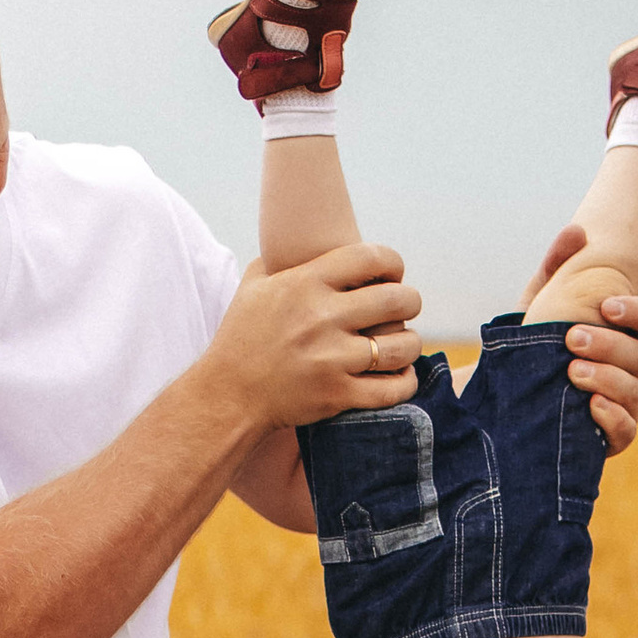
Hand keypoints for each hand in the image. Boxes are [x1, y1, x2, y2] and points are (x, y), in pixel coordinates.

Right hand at [208, 242, 421, 432]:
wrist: (228, 396)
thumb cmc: (241, 337)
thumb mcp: (253, 286)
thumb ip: (282, 260)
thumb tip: (302, 241)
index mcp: (305, 283)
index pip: (372, 258)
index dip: (393, 263)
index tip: (393, 274)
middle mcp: (322, 318)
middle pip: (398, 300)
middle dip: (410, 302)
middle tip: (403, 309)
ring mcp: (332, 359)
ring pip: (401, 346)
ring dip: (409, 343)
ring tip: (402, 344)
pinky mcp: (336, 395)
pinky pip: (392, 389)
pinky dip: (404, 382)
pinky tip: (400, 376)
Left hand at [520, 239, 637, 453]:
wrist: (496, 405)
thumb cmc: (528, 351)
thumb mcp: (535, 307)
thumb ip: (554, 269)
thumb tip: (576, 231)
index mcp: (624, 338)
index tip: (607, 306)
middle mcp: (633, 371)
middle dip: (610, 345)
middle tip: (571, 338)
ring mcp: (626, 405)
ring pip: (636, 392)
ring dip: (607, 379)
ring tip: (571, 371)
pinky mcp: (610, 438)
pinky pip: (626, 431)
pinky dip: (613, 418)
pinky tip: (590, 405)